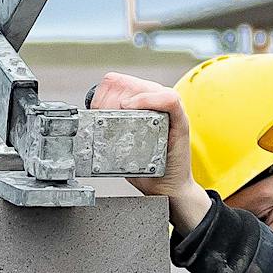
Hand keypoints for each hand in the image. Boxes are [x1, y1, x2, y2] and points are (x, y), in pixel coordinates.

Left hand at [88, 72, 210, 233]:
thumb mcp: (123, 145)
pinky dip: (148, 99)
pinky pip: (168, 100)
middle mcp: (160, 104)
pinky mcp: (181, 121)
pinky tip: (132, 108)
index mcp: (147, 106)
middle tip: (106, 111)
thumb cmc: (148, 169)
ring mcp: (172, 112)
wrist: (167, 189)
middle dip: (114, 94)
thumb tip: (90, 120)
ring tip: (119, 109)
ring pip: (148, 87)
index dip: (107, 91)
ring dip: (128, 95)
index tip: (98, 106)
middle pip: (132, 83)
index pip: (123, 84)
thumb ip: (112, 129)